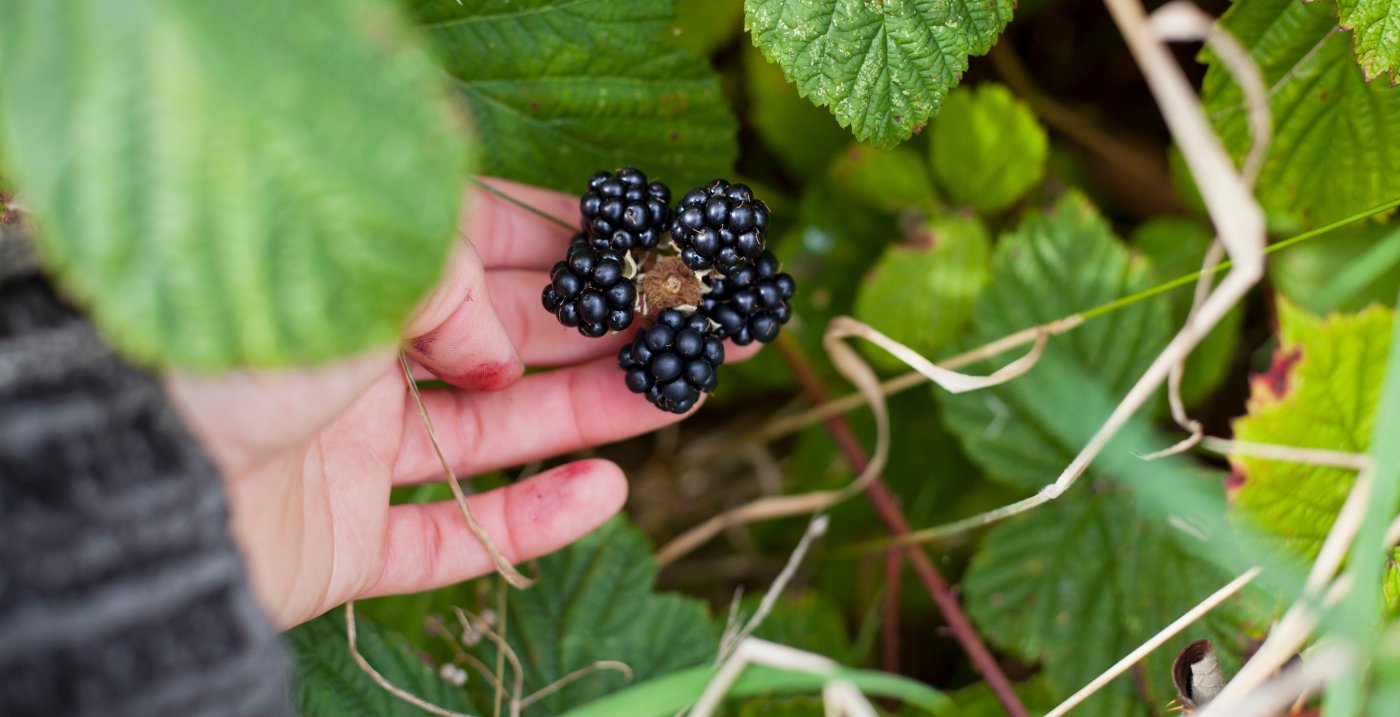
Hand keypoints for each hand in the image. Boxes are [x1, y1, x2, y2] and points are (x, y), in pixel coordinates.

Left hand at [167, 178, 755, 628]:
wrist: (127, 488)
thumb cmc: (227, 348)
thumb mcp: (355, 267)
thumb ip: (450, 289)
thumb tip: (502, 349)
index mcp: (354, 274)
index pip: (490, 244)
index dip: (580, 244)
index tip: (660, 245)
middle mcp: (356, 357)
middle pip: (512, 341)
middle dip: (615, 333)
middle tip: (711, 333)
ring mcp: (350, 452)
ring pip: (496, 432)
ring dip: (593, 415)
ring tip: (683, 399)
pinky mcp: (342, 540)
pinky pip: (449, 533)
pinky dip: (529, 521)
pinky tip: (605, 492)